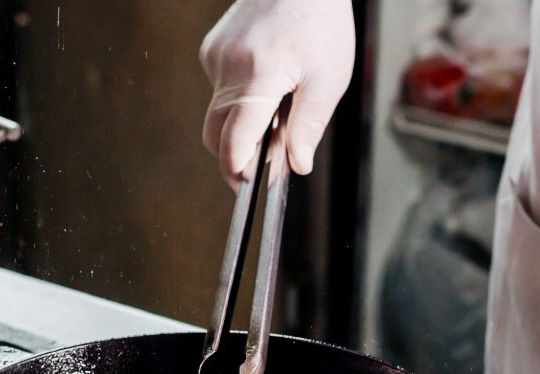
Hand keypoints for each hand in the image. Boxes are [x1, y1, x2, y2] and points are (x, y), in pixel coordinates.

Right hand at [199, 0, 354, 189]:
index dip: (240, 172)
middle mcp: (227, 67)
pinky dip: (240, 100)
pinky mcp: (211, 50)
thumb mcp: (328, 79)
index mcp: (257, 76)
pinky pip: (219, 90)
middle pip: (215, 134)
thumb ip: (308, 126)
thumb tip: (296, 165)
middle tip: (269, 164)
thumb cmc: (320, 21)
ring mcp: (214, 57)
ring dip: (242, 125)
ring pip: (219, 113)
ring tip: (279, 113)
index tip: (253, 185)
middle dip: (237, 156)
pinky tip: (268, 84)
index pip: (233, 143)